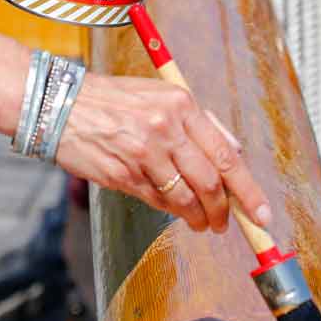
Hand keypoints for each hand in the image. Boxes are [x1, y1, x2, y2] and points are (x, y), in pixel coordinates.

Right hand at [55, 73, 272, 232]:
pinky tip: (173, 210)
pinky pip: (157, 202)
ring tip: (201, 223)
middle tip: (226, 225)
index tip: (261, 214)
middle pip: (211, 183)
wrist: (60, 105)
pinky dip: (170, 211)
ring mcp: (143, 154)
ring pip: (185, 199)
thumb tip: (235, 153)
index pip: (226, 154)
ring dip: (198, 218)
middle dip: (224, 212)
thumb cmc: (114, 101)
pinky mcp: (122, 175)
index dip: (248, 190)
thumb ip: (199, 123)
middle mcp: (165, 128)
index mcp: (181, 105)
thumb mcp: (159, 96)